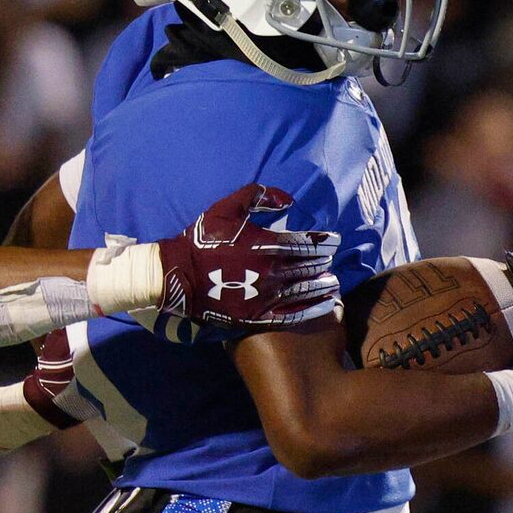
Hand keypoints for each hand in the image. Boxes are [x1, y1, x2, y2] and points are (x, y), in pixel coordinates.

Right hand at [152, 185, 340, 329]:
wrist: (178, 275)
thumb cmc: (202, 240)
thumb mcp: (226, 208)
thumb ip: (258, 197)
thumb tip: (288, 199)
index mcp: (266, 245)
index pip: (305, 242)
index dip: (323, 241)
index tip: (334, 241)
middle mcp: (271, 271)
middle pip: (308, 266)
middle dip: (322, 261)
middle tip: (331, 259)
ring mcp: (265, 296)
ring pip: (304, 289)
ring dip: (322, 284)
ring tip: (333, 282)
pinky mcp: (257, 316)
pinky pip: (292, 314)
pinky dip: (312, 309)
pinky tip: (325, 305)